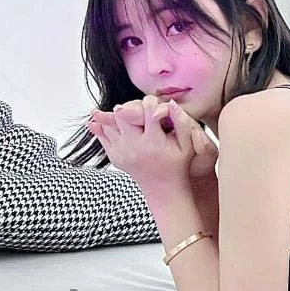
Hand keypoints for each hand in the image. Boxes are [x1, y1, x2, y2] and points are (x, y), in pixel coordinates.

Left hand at [87, 97, 217, 185]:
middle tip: (138, 108)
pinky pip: (103, 135)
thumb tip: (170, 103)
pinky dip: (103, 126)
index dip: (150, 102)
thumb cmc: (177, 164)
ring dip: (116, 115)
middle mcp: (135, 147)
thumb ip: (182, 122)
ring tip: (125, 113)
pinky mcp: (114, 157)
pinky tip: (102, 119)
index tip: (153, 104)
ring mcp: (122, 152)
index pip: (146, 110)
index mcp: (153, 142)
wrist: (163, 189)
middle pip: (122, 114)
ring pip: (109, 123)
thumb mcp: (187, 144)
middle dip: (130, 107)